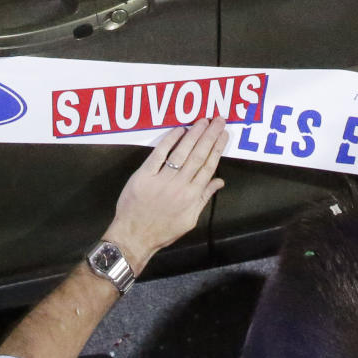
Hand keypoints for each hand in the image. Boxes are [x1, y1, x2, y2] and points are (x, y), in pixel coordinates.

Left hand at [103, 116, 228, 273]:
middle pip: (198, 155)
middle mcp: (180, 186)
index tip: (224, 134)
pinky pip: (159, 154)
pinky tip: (179, 130)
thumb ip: (204, 198)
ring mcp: (161, 180)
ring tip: (203, 121)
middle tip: (218, 119)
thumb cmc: (163, 231)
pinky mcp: (144, 175)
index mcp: (192, 196)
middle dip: (210, 135)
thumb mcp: (189, 220)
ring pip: (182, 152)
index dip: (217, 148)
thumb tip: (219, 181)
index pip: (209, 167)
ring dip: (194, 134)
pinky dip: (169, 140)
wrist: (134, 238)